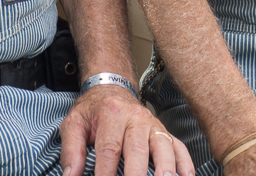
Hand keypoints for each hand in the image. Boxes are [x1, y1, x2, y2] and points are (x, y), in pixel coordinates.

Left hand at [59, 85, 193, 175]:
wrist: (111, 88)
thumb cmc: (93, 111)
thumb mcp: (74, 123)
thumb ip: (71, 150)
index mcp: (111, 114)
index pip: (109, 149)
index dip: (106, 173)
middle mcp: (135, 118)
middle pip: (138, 150)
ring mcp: (153, 125)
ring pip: (163, 147)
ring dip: (165, 169)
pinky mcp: (164, 132)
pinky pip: (179, 147)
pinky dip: (185, 164)